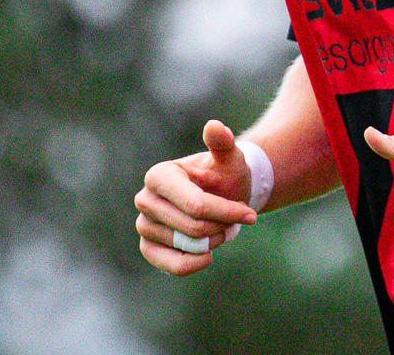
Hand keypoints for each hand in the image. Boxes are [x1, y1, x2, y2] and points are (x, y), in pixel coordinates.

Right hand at [136, 119, 256, 275]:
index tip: (250, 215)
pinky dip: (194, 263)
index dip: (227, 213)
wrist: (222, 195)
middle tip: (232, 219)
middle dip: (221, 226)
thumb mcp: (230, 158)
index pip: (196, 205)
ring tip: (220, 228)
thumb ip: (223, 143)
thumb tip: (214, 127)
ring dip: (213, 241)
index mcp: (159, 175)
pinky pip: (171, 265)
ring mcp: (144, 225)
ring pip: (187, 247)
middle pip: (193, 227)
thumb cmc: (225, 175)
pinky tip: (208, 254)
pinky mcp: (148, 247)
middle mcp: (145, 199)